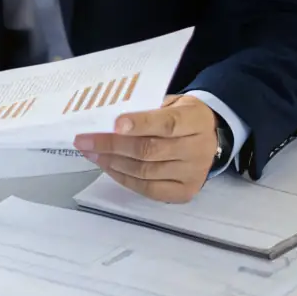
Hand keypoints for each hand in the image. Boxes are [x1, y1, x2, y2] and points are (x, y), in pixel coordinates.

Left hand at [74, 94, 218, 203]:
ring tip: (91, 153)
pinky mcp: (184, 192)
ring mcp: (192, 175)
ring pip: (145, 172)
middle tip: (84, 140)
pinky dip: (124, 178)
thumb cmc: (183, 115)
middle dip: (112, 145)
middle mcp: (197, 150)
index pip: (167, 124)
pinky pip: (148, 189)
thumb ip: (148, 108)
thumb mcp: (173, 102)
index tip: (114, 123)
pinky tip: (108, 166)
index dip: (140, 124)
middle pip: (150, 150)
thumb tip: (109, 118)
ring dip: (112, 162)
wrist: (212, 137)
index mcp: (196, 121)